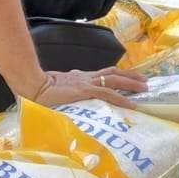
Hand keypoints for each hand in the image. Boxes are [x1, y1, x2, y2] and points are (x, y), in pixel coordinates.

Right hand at [30, 66, 147, 108]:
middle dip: (131, 77)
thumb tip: (70, 102)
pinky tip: (131, 104)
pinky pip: (108, 94)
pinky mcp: (85, 91)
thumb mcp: (59, 92)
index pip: (104, 74)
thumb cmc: (41, 92)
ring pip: (115, 80)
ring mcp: (87, 83)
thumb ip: (68, 95)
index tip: (130, 79)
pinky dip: (121, 99)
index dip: (119, 76)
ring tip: (144, 88)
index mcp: (81, 78)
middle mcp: (87, 78)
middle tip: (145, 81)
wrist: (33, 86)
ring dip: (131, 84)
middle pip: (114, 73)